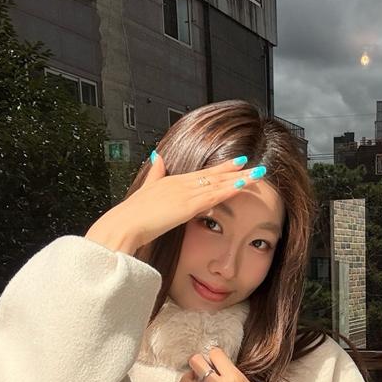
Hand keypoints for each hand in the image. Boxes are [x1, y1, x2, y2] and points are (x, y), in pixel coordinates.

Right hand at [87, 152, 265, 252]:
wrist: (124, 224)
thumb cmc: (132, 215)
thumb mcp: (145, 189)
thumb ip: (154, 174)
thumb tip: (158, 157)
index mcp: (171, 181)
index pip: (202, 174)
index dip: (220, 169)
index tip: (236, 163)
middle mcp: (180, 183)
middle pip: (213, 175)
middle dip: (234, 170)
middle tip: (253, 164)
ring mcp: (184, 193)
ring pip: (217, 184)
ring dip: (239, 179)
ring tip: (257, 174)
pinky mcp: (187, 206)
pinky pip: (213, 196)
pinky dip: (228, 190)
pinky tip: (242, 185)